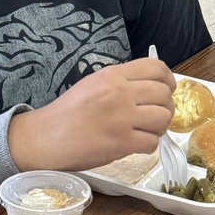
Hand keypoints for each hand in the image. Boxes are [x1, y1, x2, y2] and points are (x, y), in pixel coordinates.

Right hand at [7, 58, 175, 171]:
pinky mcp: (122, 142)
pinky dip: (147, 146)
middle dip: (165, 107)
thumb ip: (120, 82)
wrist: (46, 138)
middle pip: (164, 94)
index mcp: (112, 75)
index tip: (166, 90)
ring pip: (163, 118)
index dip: (168, 80)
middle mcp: (120, 93)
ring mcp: (122, 118)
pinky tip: (134, 144)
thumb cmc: (67, 113)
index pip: (156, 68)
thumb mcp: (93, 84)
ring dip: (159, 127)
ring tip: (145, 131)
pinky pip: (152, 143)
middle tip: (155, 116)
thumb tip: (150, 87)